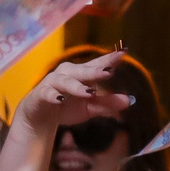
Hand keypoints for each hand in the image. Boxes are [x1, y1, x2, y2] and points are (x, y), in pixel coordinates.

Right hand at [13, 50, 132, 133]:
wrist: (39, 117)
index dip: (109, 59)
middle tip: (110, 70)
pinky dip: (53, 95)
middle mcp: (67, 74)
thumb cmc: (66, 107)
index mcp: (81, 74)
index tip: (124, 52)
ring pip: (65, 81)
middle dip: (95, 70)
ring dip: (76, 86)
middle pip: (83, 70)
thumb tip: (130, 100)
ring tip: (89, 92)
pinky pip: (47, 93)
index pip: (97, 64)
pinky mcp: (40, 94)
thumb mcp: (89, 108)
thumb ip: (107, 104)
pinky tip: (60, 99)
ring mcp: (52, 83)